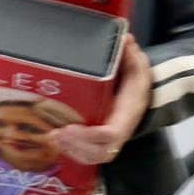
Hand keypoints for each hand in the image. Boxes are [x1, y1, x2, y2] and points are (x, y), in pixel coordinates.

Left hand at [51, 34, 152, 164]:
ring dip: (71, 150)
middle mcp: (118, 132)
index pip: (111, 134)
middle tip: (54, 134)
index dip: (89, 135)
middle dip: (76, 146)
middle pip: (99, 151)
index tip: (69, 128)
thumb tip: (125, 38)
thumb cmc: (135, 83)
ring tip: (52, 137)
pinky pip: (86, 155)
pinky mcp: (98, 142)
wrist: (141, 98)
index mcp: (126, 116)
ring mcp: (109, 141)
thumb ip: (131, 55)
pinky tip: (56, 141)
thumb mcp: (138, 67)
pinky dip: (71, 151)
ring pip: (92, 157)